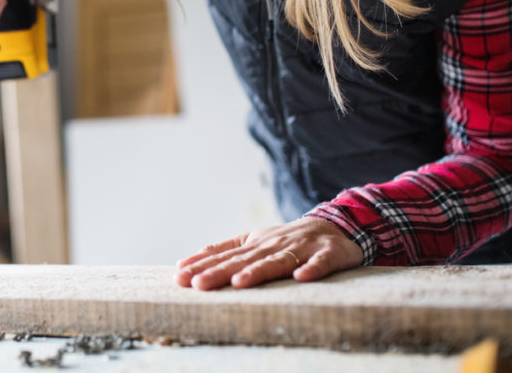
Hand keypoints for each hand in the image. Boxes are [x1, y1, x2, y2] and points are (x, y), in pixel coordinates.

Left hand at [174, 217, 362, 289]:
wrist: (332, 227)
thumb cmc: (286, 239)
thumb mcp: (253, 242)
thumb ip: (223, 250)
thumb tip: (187, 262)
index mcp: (255, 244)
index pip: (225, 256)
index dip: (203, 266)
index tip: (180, 276)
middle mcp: (274, 245)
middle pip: (245, 260)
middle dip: (221, 272)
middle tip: (198, 284)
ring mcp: (301, 249)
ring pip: (277, 262)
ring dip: (258, 272)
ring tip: (239, 282)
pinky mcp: (327, 254)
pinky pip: (320, 263)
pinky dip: (312, 269)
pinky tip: (302, 277)